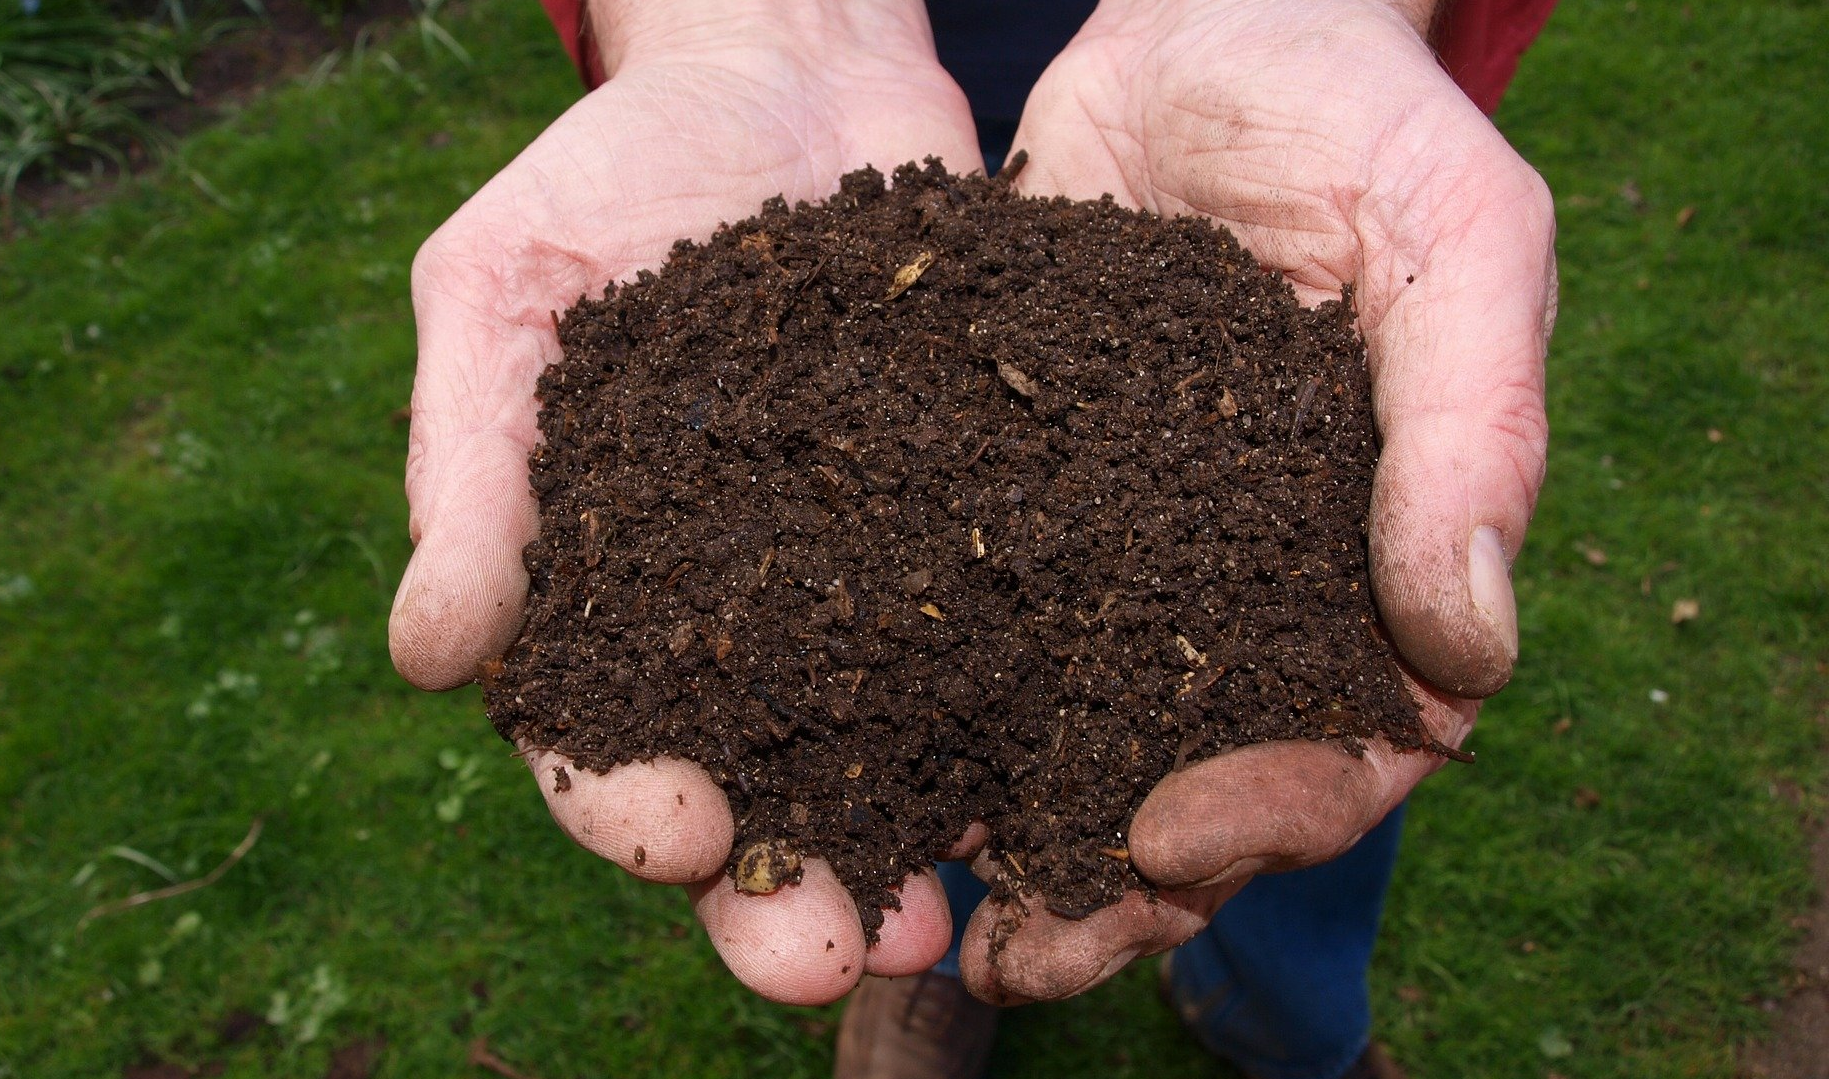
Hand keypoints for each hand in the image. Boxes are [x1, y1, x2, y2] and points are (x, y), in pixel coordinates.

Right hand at [388, 0, 984, 1004]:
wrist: (787, 74)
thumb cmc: (611, 178)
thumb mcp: (503, 292)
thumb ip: (469, 469)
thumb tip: (429, 658)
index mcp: (603, 592)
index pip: (596, 738)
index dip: (626, 804)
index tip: (676, 834)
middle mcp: (738, 621)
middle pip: (752, 790)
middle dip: (781, 890)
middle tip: (826, 960)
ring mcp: (865, 584)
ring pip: (885, 755)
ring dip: (911, 850)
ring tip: (951, 925)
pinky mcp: (975, 531)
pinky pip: (1005, 642)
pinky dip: (1029, 721)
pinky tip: (1067, 780)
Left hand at [956, 0, 1554, 1002]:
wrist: (1201, 23)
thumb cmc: (1356, 118)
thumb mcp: (1454, 239)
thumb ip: (1473, 430)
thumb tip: (1470, 651)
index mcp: (1367, 562)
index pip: (1351, 744)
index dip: (1276, 813)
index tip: (1172, 838)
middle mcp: (1237, 587)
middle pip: (1192, 784)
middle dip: (1114, 884)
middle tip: (1018, 955)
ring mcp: (1117, 555)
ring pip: (1066, 737)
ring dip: (999, 837)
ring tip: (912, 914)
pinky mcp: (1002, 501)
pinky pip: (959, 627)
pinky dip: (909, 707)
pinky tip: (836, 764)